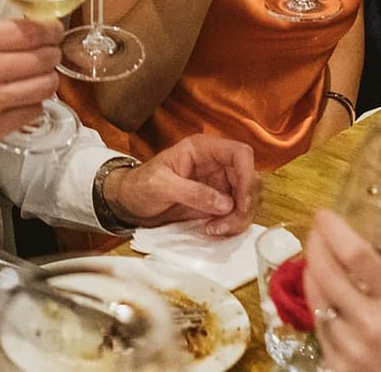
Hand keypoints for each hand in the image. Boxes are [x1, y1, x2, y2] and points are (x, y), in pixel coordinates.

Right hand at [0, 19, 62, 199]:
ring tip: (40, 79)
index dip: (50, 31)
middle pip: (41, 58)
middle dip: (52, 55)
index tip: (55, 31)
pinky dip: (34, 104)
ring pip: (44, 86)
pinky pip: (34, 110)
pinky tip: (23, 99)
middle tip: (50, 55)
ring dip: (48, 81)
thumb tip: (35, 29)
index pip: (28, 31)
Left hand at [102, 135, 257, 235]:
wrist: (130, 201)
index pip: (241, 153)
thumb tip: (226, 204)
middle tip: (227, 225)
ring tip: (216, 229)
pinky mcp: (218, 201)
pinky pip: (237, 211)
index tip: (240, 203)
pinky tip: (214, 229)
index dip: (247, 176)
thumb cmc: (140, 185)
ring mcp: (219, 182)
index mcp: (202, 149)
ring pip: (247, 197)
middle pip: (250, 178)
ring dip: (240, 217)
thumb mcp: (160, 186)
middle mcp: (216, 163)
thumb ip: (192, 192)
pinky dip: (233, 223)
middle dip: (245, 204)